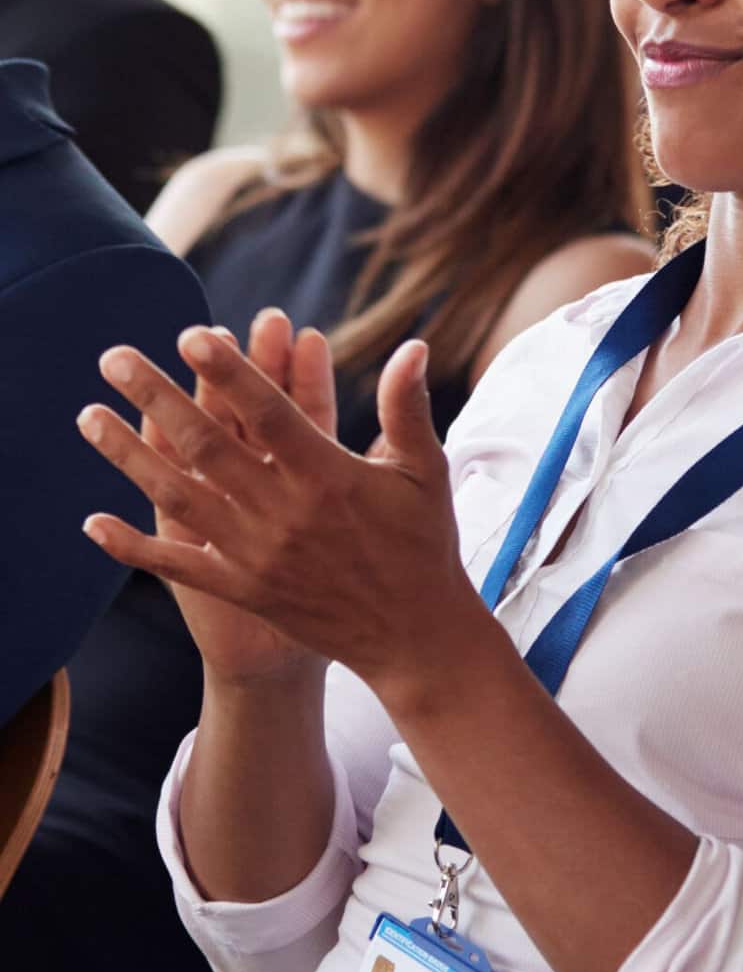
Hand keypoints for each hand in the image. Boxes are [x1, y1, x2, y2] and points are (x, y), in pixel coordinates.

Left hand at [79, 321, 482, 699]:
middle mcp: (285, 513)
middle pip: (208, 445)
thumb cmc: (424, 545)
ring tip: (88, 417)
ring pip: (180, 495)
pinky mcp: (245, 589)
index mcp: (330, 477)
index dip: (230, 373)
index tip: (192, 335)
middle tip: (113, 358)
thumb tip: (413, 345)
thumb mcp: (425, 472)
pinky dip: (134, 546)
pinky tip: (93, 524)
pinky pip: (179, 566)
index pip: (270, 413)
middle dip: (157, 397)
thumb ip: (408, 408)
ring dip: (129, 455)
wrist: (415, 636)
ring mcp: (258, 554)